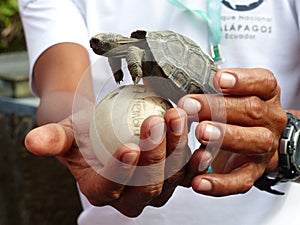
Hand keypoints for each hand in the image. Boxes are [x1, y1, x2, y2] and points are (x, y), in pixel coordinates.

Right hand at [24, 107, 195, 216]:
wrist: (107, 132)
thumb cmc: (87, 135)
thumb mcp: (68, 135)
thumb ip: (54, 139)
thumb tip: (32, 141)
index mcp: (101, 190)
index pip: (109, 187)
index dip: (119, 171)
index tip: (127, 147)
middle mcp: (131, 197)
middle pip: (147, 185)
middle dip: (153, 154)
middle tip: (155, 122)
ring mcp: (156, 189)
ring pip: (171, 176)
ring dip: (177, 148)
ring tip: (177, 117)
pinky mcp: (174, 177)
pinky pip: (189, 173)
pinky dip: (197, 159)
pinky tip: (202, 142)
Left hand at [178, 68, 287, 195]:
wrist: (261, 142)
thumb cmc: (239, 114)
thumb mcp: (234, 95)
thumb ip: (215, 90)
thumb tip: (176, 80)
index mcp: (265, 96)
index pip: (263, 83)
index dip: (242, 81)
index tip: (218, 79)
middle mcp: (269, 120)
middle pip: (251, 110)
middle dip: (219, 108)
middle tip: (190, 106)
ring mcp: (264, 148)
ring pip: (252, 142)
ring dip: (225, 137)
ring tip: (201, 133)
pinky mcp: (253, 172)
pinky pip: (241, 181)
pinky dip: (220, 183)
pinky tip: (199, 182)